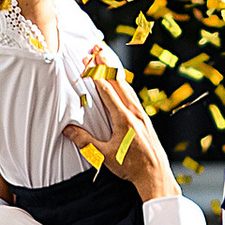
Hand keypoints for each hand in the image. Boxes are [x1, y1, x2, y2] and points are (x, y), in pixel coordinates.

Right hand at [83, 57, 177, 204]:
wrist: (156, 175)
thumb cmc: (131, 167)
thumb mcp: (105, 156)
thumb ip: (86, 142)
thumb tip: (68, 130)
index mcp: (123, 119)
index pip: (107, 91)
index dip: (96, 75)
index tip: (88, 61)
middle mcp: (134, 113)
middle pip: (118, 83)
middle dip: (106, 65)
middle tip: (97, 49)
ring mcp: (142, 115)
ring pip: (127, 87)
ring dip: (115, 72)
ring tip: (106, 59)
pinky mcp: (145, 119)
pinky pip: (133, 96)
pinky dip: (124, 84)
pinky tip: (121, 83)